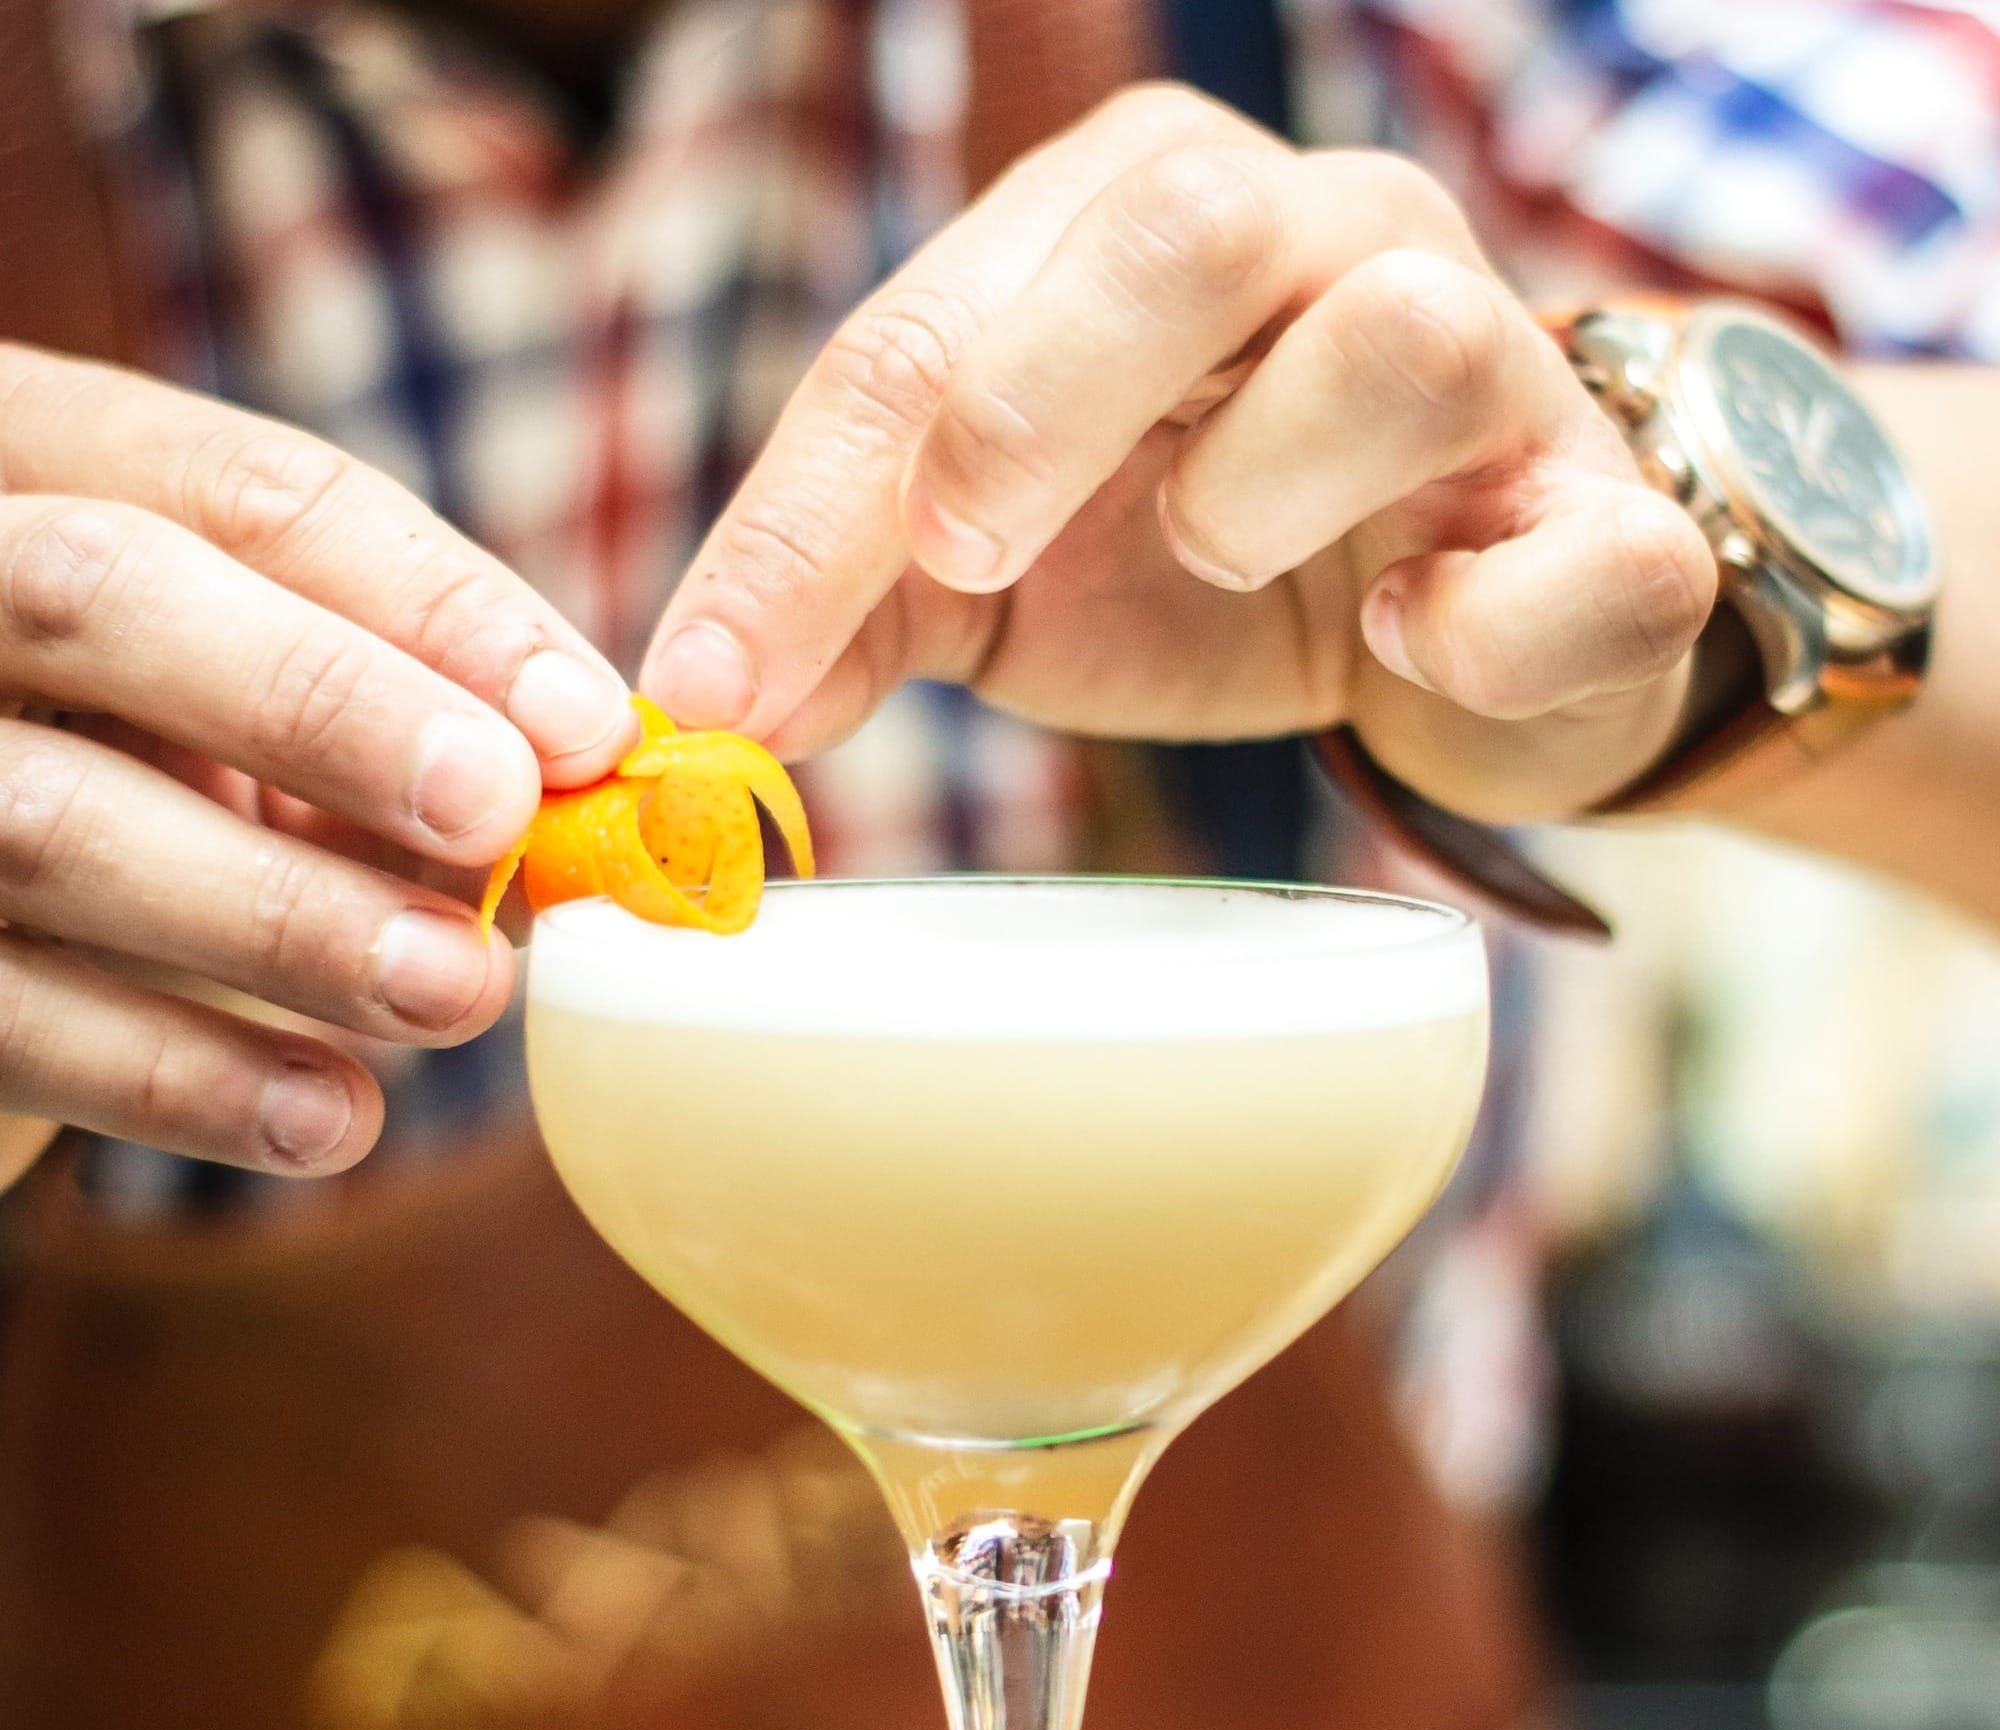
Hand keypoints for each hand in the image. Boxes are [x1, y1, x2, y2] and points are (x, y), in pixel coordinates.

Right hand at [0, 346, 636, 1178]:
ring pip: (54, 821)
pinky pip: (13, 1019)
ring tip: (456, 993)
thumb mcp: (263, 720)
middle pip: (105, 594)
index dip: (435, 607)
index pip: (247, 493)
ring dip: (289, 918)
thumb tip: (577, 777)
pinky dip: (187, 1079)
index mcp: (48, 472)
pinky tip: (330, 1119)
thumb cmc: (161, 783)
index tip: (587, 726)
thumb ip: (396, 718)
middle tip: (496, 816)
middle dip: (327, 707)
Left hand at [639, 86, 1714, 823]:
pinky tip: (1412, 636)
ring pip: (1398, 341)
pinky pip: (1584, 549)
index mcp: (1133, 232)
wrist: (1464, 628)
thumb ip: (863, 602)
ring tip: (1225, 564)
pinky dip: (1482, 620)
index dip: (803, 514)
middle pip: (1179, 225)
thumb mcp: (1006, 576)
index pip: (929, 330)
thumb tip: (708, 707)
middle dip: (1035, 402)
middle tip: (964, 556)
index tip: (706, 687)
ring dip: (1269, 484)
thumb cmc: (1217, 567)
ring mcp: (1492, 360)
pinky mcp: (1609, 513)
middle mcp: (1324, 241)